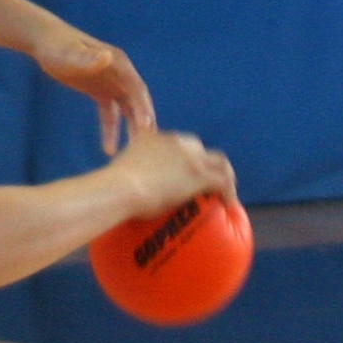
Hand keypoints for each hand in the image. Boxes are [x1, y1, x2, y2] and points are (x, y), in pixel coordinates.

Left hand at [33, 22, 155, 154]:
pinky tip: (108, 150)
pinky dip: (111, 131)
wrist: (44, 41)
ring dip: (132, 130)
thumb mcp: (70, 54)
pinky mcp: (100, 92)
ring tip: (133, 154)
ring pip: (127, 111)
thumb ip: (87, 58)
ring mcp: (111, 84)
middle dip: (143, 123)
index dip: (143, 108)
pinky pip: (110, 115)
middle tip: (145, 147)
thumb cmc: (56, 46)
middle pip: (137, 102)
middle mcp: (120, 74)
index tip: (147, 128)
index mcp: (118, 64)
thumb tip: (107, 56)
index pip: (136, 89)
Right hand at [111, 130, 236, 219]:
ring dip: (225, 176)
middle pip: (199, 148)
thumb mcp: (117, 170)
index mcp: (154, 138)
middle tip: (206, 179)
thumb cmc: (112, 187)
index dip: (184, 156)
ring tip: (227, 192)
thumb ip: (125, 172)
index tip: (184, 169)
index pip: (176, 143)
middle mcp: (174, 142)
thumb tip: (119, 190)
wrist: (121, 188)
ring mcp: (190, 157)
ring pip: (218, 162)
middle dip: (205, 162)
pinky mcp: (199, 173)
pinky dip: (229, 192)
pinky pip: (223, 182)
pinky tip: (229, 205)